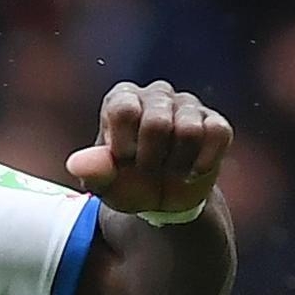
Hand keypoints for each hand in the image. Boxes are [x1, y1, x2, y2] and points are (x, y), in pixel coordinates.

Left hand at [65, 80, 232, 213]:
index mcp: (122, 98)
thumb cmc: (126, 184)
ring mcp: (188, 105)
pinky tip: (192, 171)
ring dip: (177, 164)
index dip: (125, 145)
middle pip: (157, 123)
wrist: (162, 201)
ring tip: (169, 170)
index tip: (124, 160)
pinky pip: (218, 134)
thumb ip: (92, 173)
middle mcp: (156, 93)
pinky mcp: (216, 122)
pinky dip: (203, 162)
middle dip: (151, 160)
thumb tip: (77, 165)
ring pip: (189, 130)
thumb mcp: (104, 185)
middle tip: (147, 169)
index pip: (124, 110)